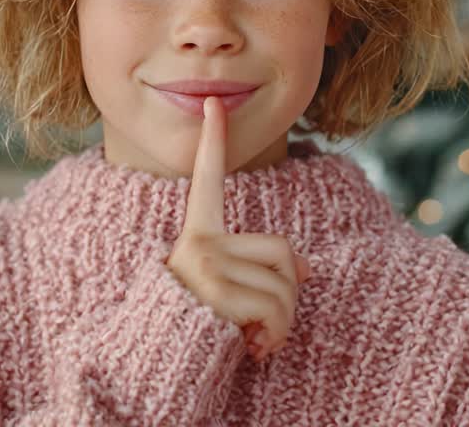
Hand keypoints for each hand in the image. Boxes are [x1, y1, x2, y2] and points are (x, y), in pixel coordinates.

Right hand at [164, 97, 311, 360]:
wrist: (156, 365)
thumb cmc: (195, 326)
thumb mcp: (222, 289)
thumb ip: (260, 269)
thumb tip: (312, 271)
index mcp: (196, 234)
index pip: (207, 179)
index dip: (212, 140)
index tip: (213, 102)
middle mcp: (198, 242)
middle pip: (283, 252)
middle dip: (290, 292)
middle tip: (268, 320)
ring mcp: (205, 266)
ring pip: (286, 287)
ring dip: (284, 323)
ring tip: (258, 339)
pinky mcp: (216, 292)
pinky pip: (276, 310)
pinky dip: (276, 337)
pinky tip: (255, 349)